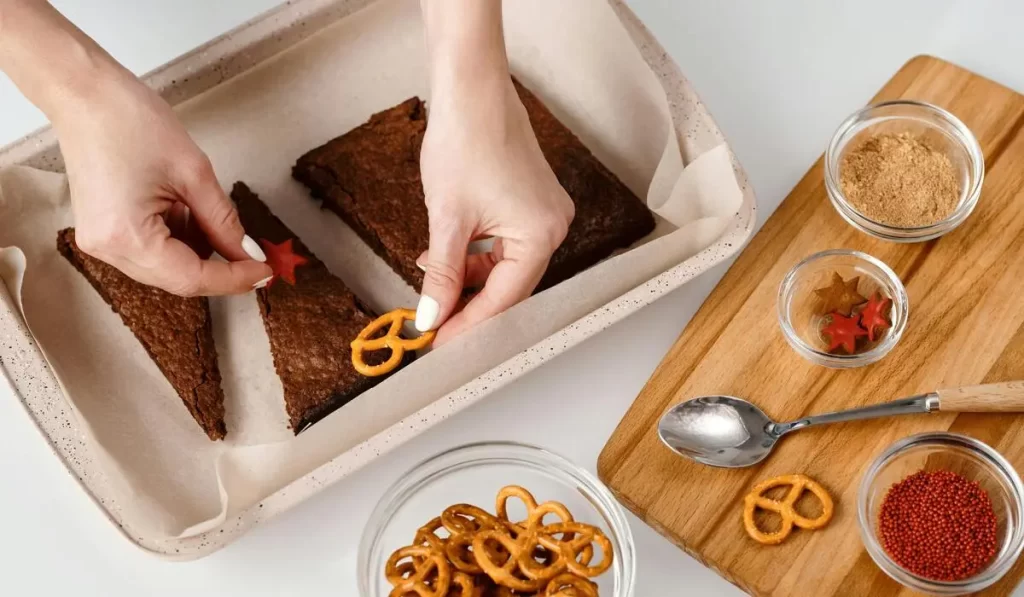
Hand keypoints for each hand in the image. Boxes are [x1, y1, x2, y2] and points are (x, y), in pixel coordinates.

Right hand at [0, 1, 270, 295]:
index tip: (265, 271)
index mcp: (127, 237)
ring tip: (216, 218)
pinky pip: (150, 251)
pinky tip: (188, 212)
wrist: (83, 94)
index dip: (233, 278)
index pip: (191, 278)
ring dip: (199, 251)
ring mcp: (101, 242)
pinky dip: (178, 240)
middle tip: (256, 257)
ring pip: (166, 267)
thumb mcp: (194, 173)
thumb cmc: (130, 122)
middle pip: (177, 279)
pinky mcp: (103, 231)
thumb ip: (224, 221)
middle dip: (219, 268)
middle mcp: (108, 250)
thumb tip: (248, 253)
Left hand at [416, 75, 573, 343]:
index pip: (504, 299)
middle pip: (509, 286)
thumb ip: (442, 276)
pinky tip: (450, 253)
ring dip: (470, 277)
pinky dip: (479, 253)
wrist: (472, 89)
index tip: (440, 342)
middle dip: (469, 303)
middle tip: (434, 322)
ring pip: (506, 266)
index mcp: (541, 235)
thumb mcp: (448, 220)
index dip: (468, 324)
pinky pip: (508, 243)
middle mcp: (553, 226)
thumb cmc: (465, 140)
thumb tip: (432, 316)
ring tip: (434, 281)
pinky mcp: (533, 200)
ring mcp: (547, 212)